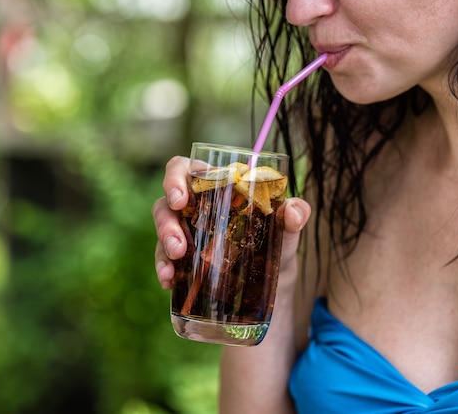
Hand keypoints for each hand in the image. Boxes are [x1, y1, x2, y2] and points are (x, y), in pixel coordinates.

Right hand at [152, 156, 310, 289]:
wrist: (273, 286)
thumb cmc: (275, 245)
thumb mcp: (286, 231)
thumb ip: (295, 216)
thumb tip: (294, 210)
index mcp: (215, 188)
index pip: (185, 170)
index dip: (175, 178)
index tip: (181, 199)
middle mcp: (194, 208)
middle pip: (166, 202)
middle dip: (166, 221)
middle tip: (178, 244)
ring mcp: (185, 234)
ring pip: (162, 230)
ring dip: (163, 244)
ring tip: (176, 260)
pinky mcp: (181, 261)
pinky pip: (163, 260)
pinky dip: (163, 269)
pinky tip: (168, 281)